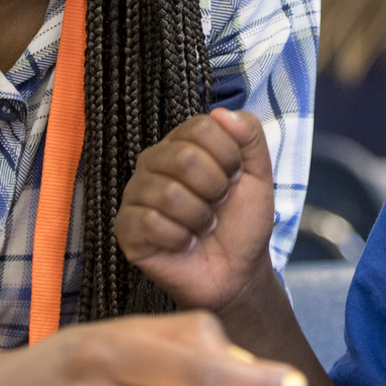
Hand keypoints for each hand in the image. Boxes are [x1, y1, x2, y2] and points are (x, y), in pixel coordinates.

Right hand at [115, 108, 277, 311]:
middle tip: (217, 205)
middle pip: (184, 158)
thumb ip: (250, 137)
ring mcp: (137, 194)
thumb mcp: (259, 175)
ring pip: (169, 194)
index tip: (233, 179)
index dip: (228, 158)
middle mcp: (154, 162)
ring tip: (202, 227)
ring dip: (200, 218)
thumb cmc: (242, 223)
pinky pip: (151, 223)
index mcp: (183, 142)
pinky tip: (184, 242)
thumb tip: (221, 112)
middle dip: (215, 190)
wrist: (237, 273)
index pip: (202, 127)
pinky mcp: (126, 227)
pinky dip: (180, 238)